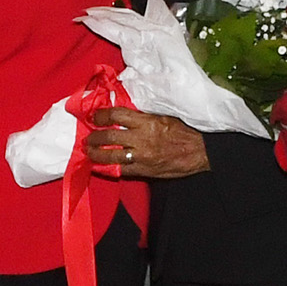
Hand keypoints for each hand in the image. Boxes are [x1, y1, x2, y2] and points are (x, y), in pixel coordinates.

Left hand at [86, 107, 208, 181]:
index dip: (101, 115)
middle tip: (88, 138)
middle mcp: (140, 139)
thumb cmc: (184, 131)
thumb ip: (143, 116)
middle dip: (94, 137)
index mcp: (146, 122)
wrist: (199, 152)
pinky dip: (109, 168)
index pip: (116, 115)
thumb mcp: (163, 117)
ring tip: (89, 152)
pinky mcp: (144, 171)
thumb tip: (123, 114)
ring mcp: (141, 157)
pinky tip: (101, 167)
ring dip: (96, 154)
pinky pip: (121, 170)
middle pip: (109, 136)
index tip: (94, 116)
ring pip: (111, 156)